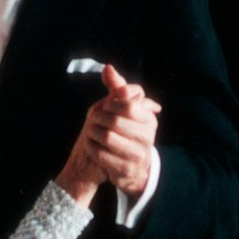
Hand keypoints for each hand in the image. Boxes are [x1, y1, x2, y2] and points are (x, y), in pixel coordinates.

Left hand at [85, 65, 161, 198]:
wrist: (132, 166)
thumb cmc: (126, 130)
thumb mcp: (124, 108)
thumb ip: (118, 88)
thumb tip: (107, 68)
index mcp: (149, 120)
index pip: (129, 105)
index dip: (111, 103)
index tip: (104, 105)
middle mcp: (147, 137)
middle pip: (115, 121)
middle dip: (98, 118)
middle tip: (92, 118)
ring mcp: (137, 155)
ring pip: (107, 137)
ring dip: (92, 132)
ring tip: (90, 130)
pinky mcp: (125, 169)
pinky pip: (101, 155)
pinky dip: (91, 147)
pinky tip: (90, 144)